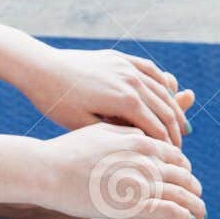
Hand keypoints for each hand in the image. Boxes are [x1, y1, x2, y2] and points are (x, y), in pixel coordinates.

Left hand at [21, 45, 190, 145]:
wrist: (40, 68)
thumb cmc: (56, 101)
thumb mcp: (83, 125)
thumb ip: (114, 134)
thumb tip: (141, 144)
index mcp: (125, 100)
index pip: (157, 127)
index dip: (166, 146)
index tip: (171, 161)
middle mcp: (132, 81)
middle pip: (165, 109)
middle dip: (175, 130)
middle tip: (180, 148)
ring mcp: (127, 66)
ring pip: (161, 89)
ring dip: (173, 108)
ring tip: (180, 125)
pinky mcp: (120, 57)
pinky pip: (150, 69)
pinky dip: (162, 83)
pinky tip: (167, 93)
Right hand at [40, 122, 204, 218]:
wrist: (46, 170)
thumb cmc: (66, 152)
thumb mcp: (98, 132)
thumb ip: (124, 133)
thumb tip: (139, 135)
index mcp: (140, 141)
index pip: (176, 156)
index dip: (184, 170)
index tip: (184, 181)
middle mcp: (146, 159)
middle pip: (185, 175)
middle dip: (194, 189)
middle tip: (196, 200)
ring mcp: (142, 182)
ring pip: (184, 194)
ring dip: (195, 206)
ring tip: (198, 217)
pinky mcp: (134, 204)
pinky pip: (170, 211)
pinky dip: (182, 218)